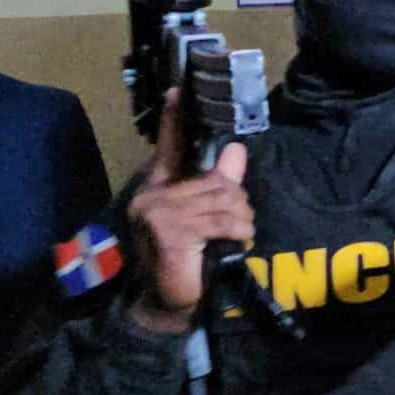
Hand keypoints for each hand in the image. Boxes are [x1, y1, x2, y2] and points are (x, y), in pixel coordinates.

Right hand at [126, 89, 252, 333]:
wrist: (169, 304)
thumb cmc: (189, 261)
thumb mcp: (207, 218)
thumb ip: (219, 185)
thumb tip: (235, 150)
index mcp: (160, 187)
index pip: (168, 146)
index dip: (174, 119)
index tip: (178, 90)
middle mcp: (154, 195)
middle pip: (216, 180)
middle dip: (236, 204)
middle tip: (234, 228)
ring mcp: (158, 211)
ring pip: (224, 198)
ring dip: (240, 220)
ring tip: (232, 238)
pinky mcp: (170, 229)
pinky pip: (222, 219)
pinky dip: (237, 232)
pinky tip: (231, 245)